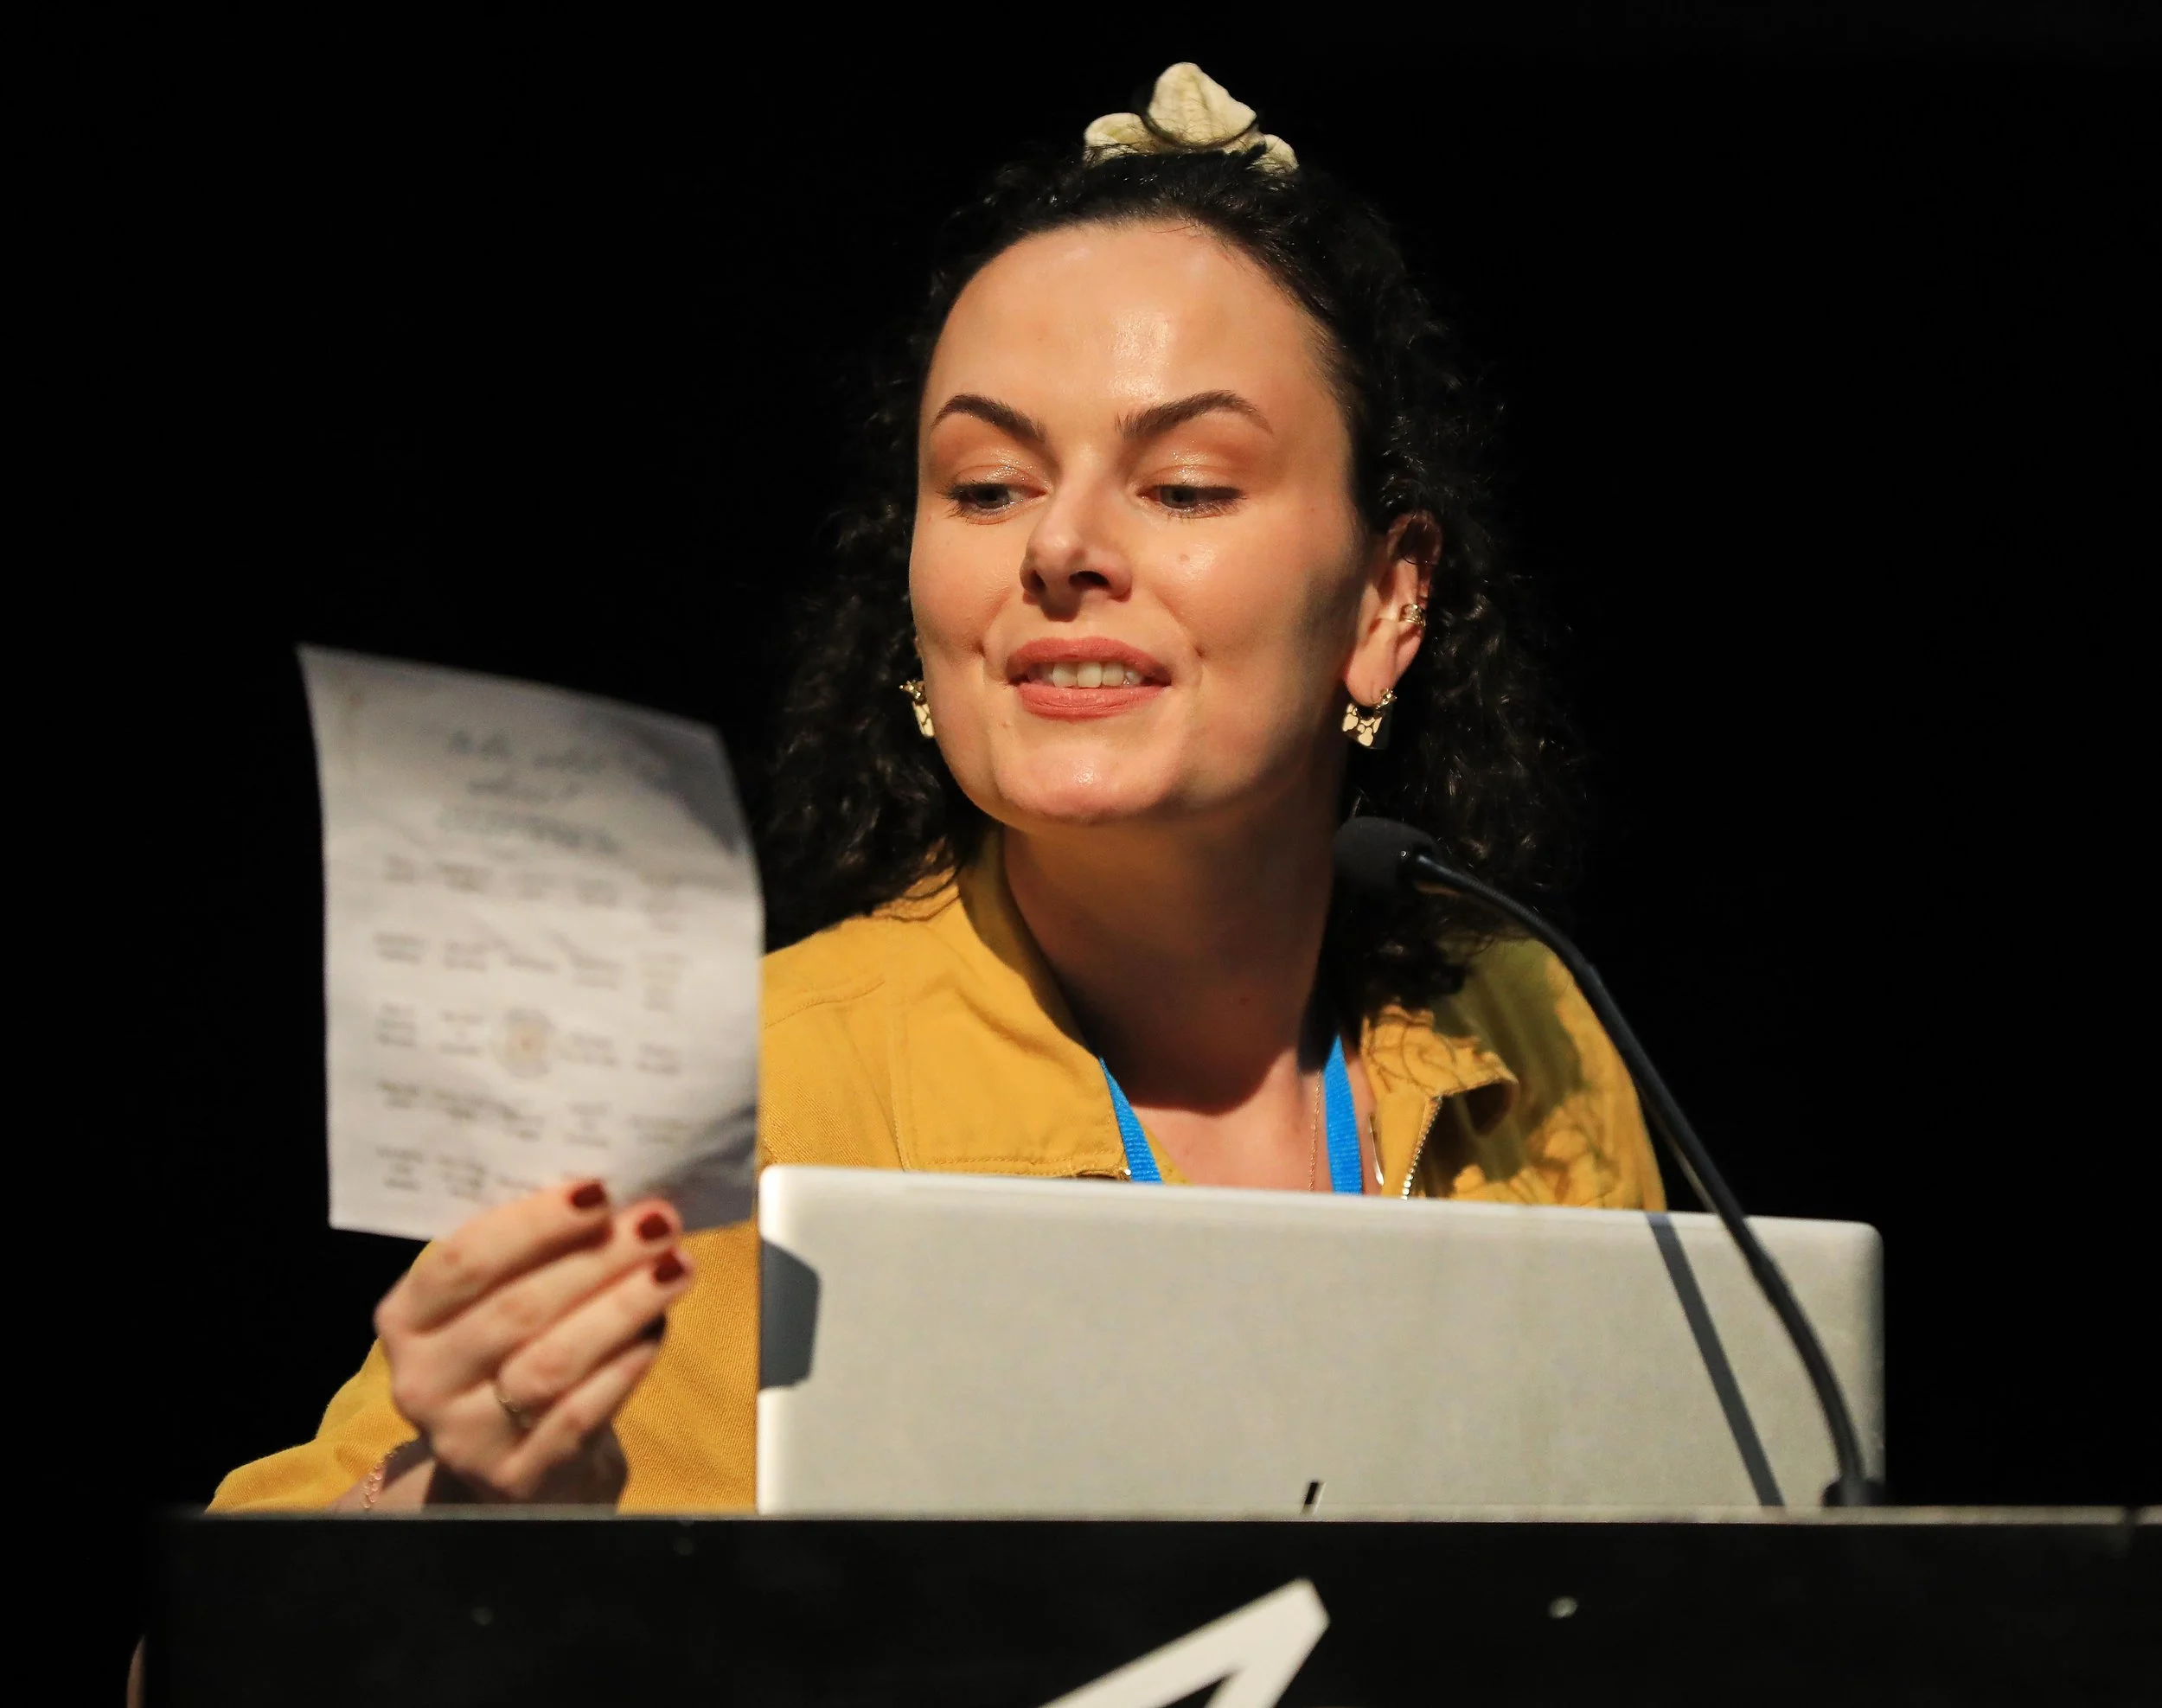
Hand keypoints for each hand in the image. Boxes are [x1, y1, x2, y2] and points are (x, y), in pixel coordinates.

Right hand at [367, 1180, 692, 1503]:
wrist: (518, 1461)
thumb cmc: (515, 1351)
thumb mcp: (499, 1300)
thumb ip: (533, 1251)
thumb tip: (610, 1193)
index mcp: (407, 1318)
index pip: (462, 1261)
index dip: (532, 1222)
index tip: (599, 1189)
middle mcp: (422, 1381)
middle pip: (517, 1308)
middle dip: (598, 1258)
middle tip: (659, 1222)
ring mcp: (465, 1437)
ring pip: (552, 1362)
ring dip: (622, 1307)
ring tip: (676, 1266)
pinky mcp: (517, 1478)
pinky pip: (580, 1414)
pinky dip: (625, 1364)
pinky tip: (658, 1327)